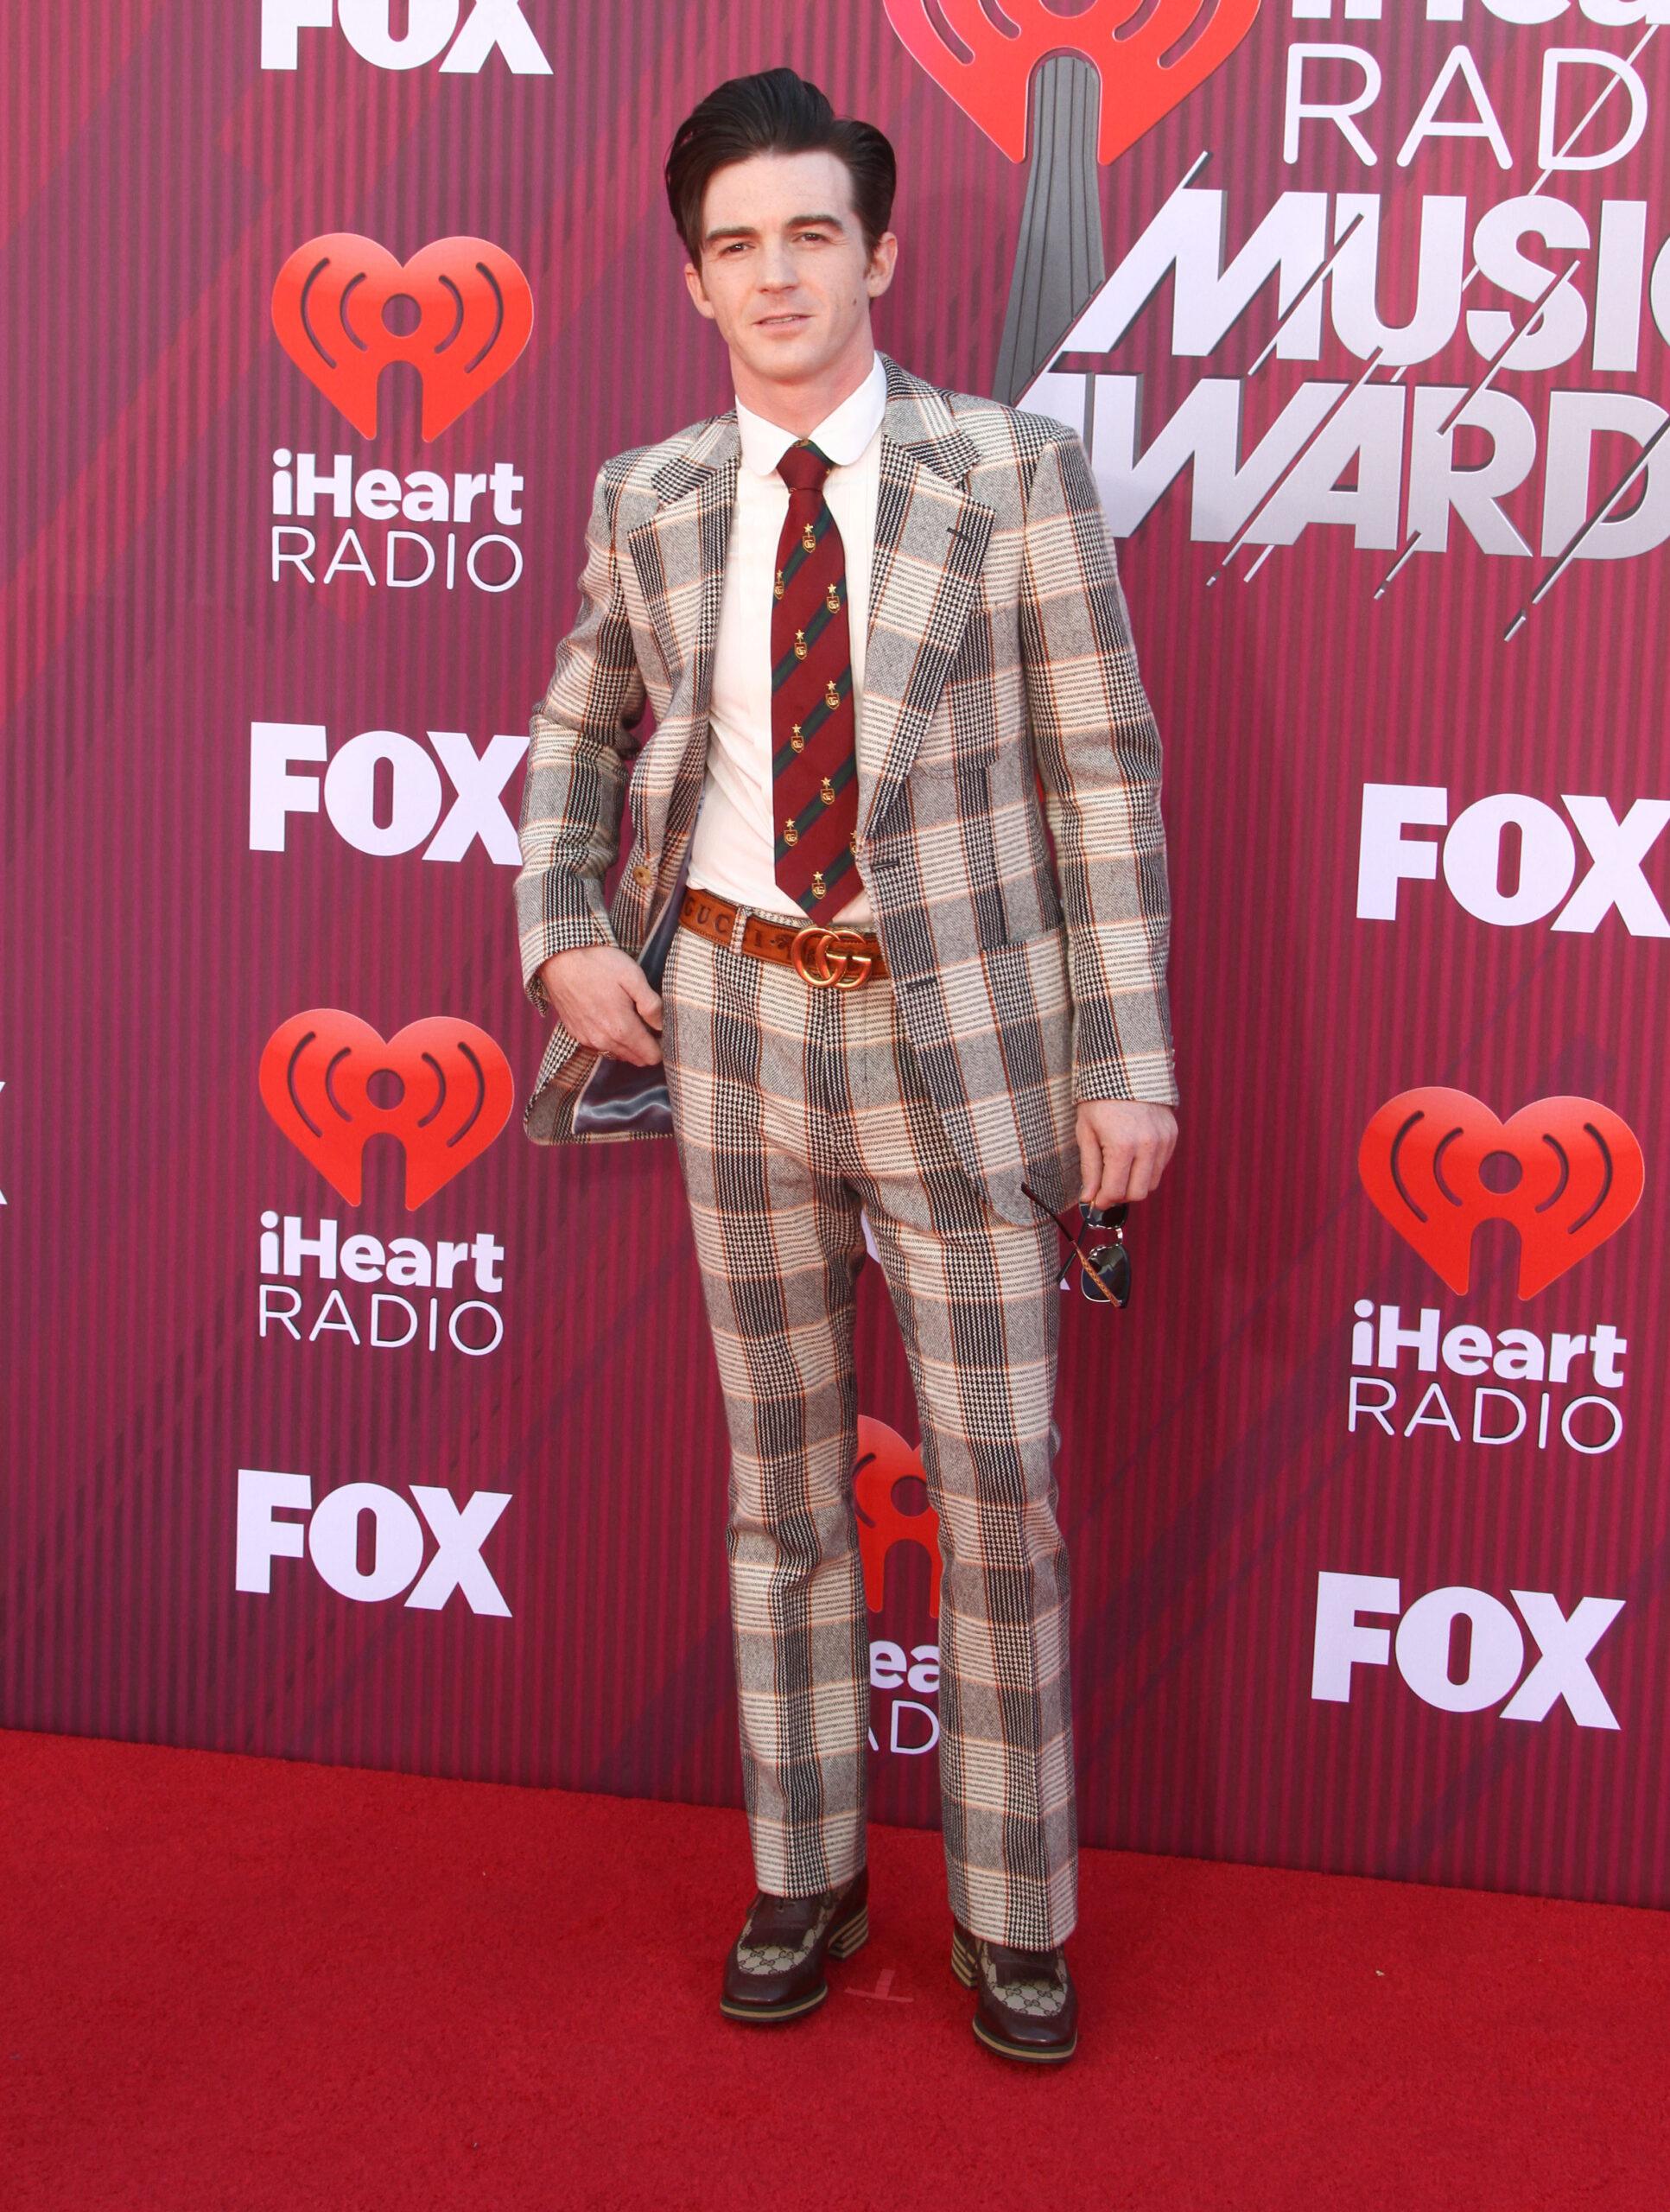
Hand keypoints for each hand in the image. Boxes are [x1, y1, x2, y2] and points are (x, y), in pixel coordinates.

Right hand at [536, 945, 663, 1066]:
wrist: (559, 958)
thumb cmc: (599, 964)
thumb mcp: (633, 977)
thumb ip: (652, 1006)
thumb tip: (663, 1026)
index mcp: (621, 1029)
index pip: (651, 1057)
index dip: (662, 1045)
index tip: (662, 1028)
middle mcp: (603, 1041)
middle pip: (636, 1059)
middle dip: (647, 1046)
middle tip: (648, 1021)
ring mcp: (587, 1040)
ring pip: (618, 1054)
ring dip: (628, 1044)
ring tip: (630, 1017)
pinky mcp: (576, 1034)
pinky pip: (601, 1047)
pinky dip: (611, 1039)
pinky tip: (610, 1018)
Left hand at [1074, 1100, 1176, 1207]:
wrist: (1124, 1069)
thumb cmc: (1099, 1100)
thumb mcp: (1086, 1133)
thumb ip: (1090, 1169)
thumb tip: (1088, 1198)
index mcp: (1122, 1145)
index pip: (1116, 1191)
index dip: (1103, 1201)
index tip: (1094, 1201)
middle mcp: (1148, 1145)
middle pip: (1138, 1193)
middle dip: (1120, 1195)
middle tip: (1105, 1187)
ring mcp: (1163, 1140)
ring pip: (1152, 1183)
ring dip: (1134, 1183)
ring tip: (1118, 1169)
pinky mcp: (1172, 1136)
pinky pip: (1161, 1166)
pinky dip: (1146, 1169)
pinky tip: (1133, 1155)